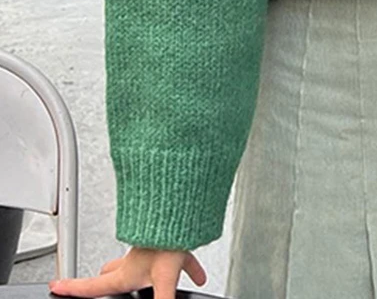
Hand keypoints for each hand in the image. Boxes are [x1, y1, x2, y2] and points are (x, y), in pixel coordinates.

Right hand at [48, 247, 206, 298]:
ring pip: (145, 263)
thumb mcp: (165, 279)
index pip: (93, 286)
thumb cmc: (169, 238)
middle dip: (106, 277)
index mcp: (126, 272)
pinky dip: (187, 267)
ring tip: (158, 283)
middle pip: (114, 271)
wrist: (184, 209)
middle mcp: (135, 259)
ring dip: (149, 272)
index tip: (56, 286)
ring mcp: (151, 249)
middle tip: (99, 280)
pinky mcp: (170, 243)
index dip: (73, 288)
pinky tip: (199, 277)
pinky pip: (177, 258)